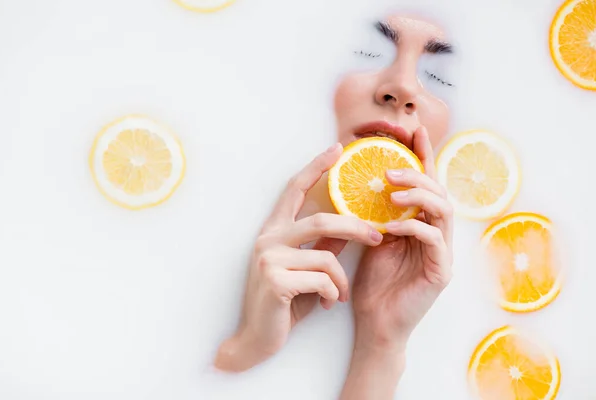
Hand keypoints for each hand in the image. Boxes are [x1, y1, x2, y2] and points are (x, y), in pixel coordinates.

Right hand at [214, 143, 382, 371]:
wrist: (255, 340)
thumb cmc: (283, 303)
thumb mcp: (305, 270)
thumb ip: (322, 246)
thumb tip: (348, 228)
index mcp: (274, 231)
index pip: (295, 190)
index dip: (315, 167)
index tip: (337, 149)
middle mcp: (268, 239)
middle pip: (322, 220)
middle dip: (356, 228)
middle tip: (379, 236)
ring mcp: (269, 259)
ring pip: (326, 256)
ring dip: (341, 279)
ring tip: (340, 294)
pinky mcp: (276, 281)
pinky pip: (322, 279)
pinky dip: (332, 293)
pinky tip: (325, 305)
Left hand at [340, 126, 452, 398]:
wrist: (376, 323)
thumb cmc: (374, 282)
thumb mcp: (373, 238)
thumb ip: (378, 213)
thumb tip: (368, 181)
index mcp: (422, 224)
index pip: (426, 184)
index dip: (423, 157)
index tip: (413, 131)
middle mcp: (437, 235)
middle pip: (440, 191)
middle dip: (418, 172)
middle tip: (391, 167)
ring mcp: (442, 253)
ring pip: (443, 210)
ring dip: (418, 195)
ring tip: (392, 189)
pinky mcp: (441, 272)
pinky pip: (434, 239)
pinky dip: (413, 226)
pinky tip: (391, 225)